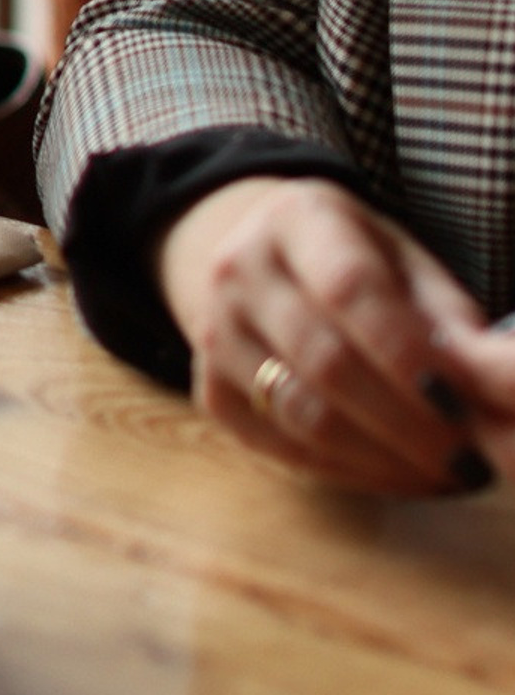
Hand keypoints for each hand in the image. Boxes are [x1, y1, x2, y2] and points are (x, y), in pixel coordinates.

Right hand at [158, 175, 492, 495]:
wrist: (251, 257)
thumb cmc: (350, 259)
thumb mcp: (404, 260)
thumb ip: (452, 318)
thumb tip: (499, 385)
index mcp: (297, 219)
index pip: (350, 290)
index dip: (407, 355)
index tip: (465, 407)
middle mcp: (238, 270)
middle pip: (323, 360)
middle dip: (408, 423)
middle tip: (470, 461)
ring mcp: (213, 330)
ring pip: (299, 412)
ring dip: (383, 457)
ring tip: (443, 474)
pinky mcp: (208, 388)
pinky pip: (277, 444)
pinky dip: (345, 470)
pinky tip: (394, 472)